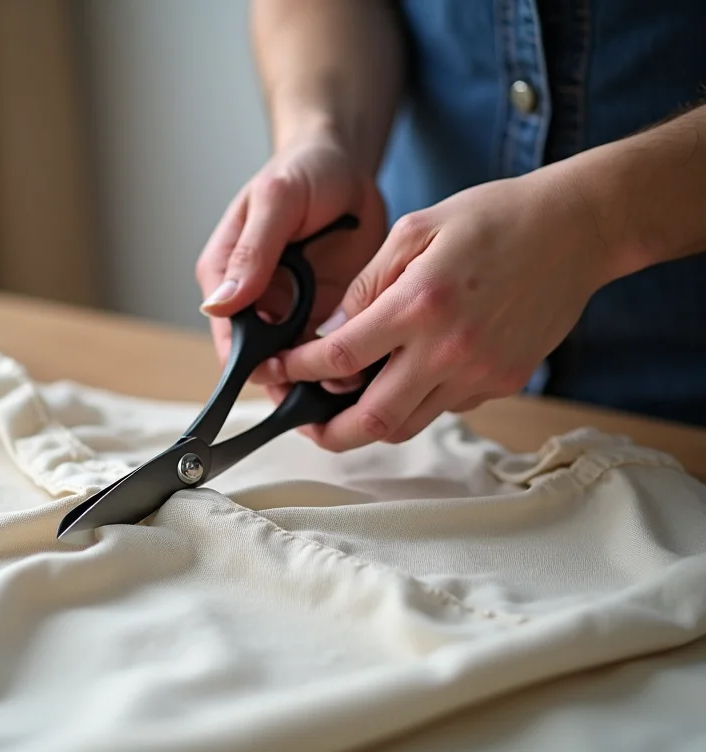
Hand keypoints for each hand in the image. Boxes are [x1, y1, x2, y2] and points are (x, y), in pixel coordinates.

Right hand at [195, 127, 386, 384]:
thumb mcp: (276, 201)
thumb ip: (252, 251)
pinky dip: (344, 364)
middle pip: (260, 359)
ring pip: (295, 363)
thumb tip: (217, 304)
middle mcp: (253, 300)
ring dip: (317, 378)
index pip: (226, 334)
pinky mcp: (322, 314)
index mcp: (226, 273)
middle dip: (287, 380)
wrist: (345, 164)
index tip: (277, 379)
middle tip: (320, 391)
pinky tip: (364, 372)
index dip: (248, 363)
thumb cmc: (303, 171)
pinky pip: (328, 351)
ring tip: (347, 386)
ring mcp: (288, 310)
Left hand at [278, 167, 610, 450]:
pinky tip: (403, 380)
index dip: (297, 372)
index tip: (276, 372)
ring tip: (342, 411)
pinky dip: (414, 403)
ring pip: (408, 425)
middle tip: (303, 422)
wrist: (576, 229)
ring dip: (368, 426)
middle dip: (326, 431)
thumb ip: (368, 285)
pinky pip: (444, 408)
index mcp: (418, 304)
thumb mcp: (415, 229)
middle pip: (371, 419)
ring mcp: (480, 373)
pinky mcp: (503, 382)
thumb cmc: (494, 218)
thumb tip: (332, 332)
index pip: (339, 358)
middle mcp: (449, 350)